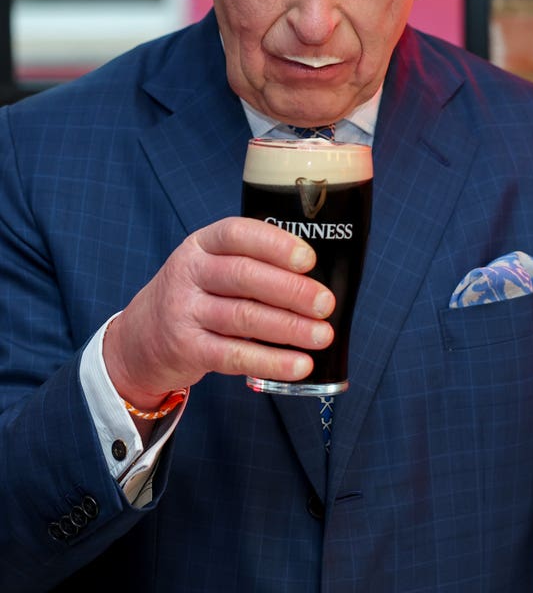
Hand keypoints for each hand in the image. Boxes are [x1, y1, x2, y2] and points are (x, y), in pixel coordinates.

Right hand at [103, 217, 334, 407]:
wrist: (141, 338)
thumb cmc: (196, 295)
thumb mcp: (210, 266)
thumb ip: (251, 264)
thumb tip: (315, 280)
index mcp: (201, 244)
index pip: (237, 233)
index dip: (275, 244)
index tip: (309, 260)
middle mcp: (189, 273)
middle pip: (244, 276)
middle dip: (291, 290)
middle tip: (325, 303)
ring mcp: (185, 311)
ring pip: (243, 317)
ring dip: (288, 327)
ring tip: (322, 335)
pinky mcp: (187, 349)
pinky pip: (234, 356)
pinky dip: (271, 362)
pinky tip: (299, 365)